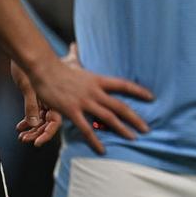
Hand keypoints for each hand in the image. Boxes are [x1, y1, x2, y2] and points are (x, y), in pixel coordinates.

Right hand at [25, 45, 153, 154]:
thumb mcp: (74, 64)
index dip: (138, 91)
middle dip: (135, 118)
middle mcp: (95, 92)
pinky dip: (95, 140)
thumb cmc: (57, 67)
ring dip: (122, 129)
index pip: (124, 85)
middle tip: (147, 128)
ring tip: (133, 138)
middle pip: (120, 106)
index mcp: (98, 80)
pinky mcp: (72, 111)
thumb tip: (75, 46)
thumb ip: (78, 59)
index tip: (151, 97)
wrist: (44, 70)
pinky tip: (102, 149)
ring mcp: (85, 102)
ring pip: (108, 118)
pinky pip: (87, 129)